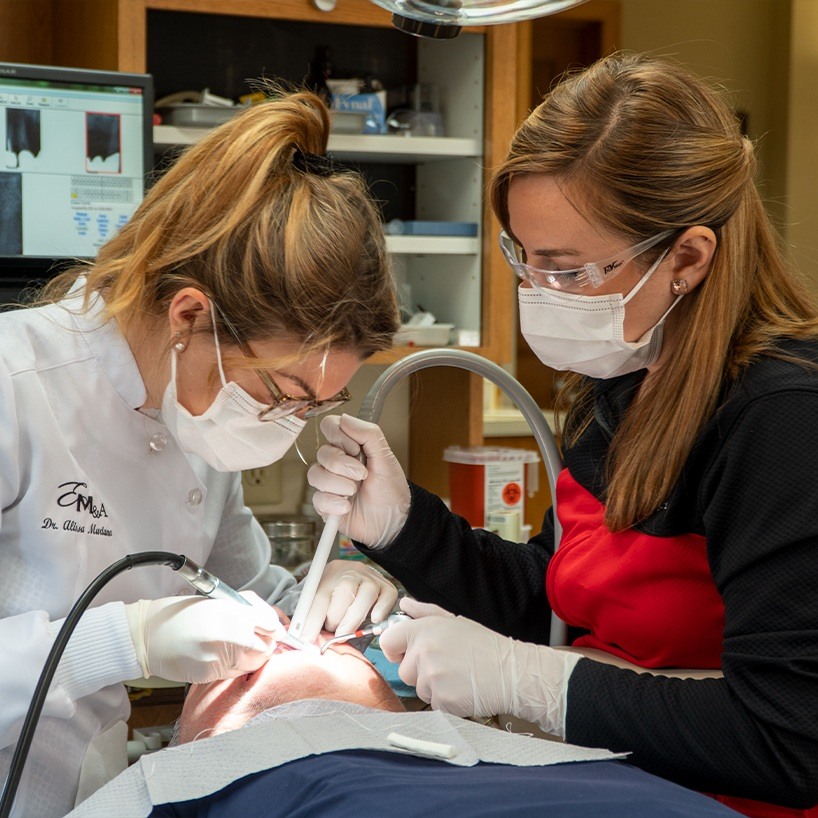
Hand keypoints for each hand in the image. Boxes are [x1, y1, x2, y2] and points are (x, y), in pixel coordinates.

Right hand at [125, 592, 282, 682]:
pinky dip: (235, 666)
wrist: (147, 635)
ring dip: (252, 656)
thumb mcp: (217, 600)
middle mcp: (223, 635)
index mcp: (226, 611)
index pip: (267, 624)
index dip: (275, 628)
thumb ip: (246, 609)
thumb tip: (272, 622)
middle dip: (267, 644)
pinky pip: (234, 673)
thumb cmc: (180, 614)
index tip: (276, 629)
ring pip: (252, 663)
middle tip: (260, 638)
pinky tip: (224, 656)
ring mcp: (215, 657)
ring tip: (238, 646)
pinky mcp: (208, 674)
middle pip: (264, 647)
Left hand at [300, 559, 397, 641]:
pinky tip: (374, 620)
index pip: (320, 597)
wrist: (356, 578)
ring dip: (354, 618)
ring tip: (346, 633)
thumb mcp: (321, 599)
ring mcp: (371, 578)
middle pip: (345, 590)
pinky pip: (388, 597)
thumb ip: (314, 616)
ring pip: (366, 594)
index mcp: (330, 575)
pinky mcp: (387, 586)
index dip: (313, 620)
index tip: (307, 639)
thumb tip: (307, 638)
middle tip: (332, 634)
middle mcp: (351, 572)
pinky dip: (381, 610)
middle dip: (336, 617)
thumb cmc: (336, 596)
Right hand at [308, 414, 409, 547]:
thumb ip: (369, 434)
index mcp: (349, 447)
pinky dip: (333, 503)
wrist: (394, 521)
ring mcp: (329, 484)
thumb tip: (344, 418)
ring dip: (338, 484)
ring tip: (355, 492)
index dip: (338, 436)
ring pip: (315, 474)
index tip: (356, 449)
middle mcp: (335, 463)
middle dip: (343, 465)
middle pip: (322, 452)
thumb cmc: (391, 489)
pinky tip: (347, 507)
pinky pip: (317, 499)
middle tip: (363, 475)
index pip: (329, 427)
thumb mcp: (386, 458)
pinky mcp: (325, 505)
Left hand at [379, 597, 574, 735]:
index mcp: (426, 629)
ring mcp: (432, 677)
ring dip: (433, 687)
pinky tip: (462, 690)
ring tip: (457, 677)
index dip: (395, 650)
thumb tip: (405, 604)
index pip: (389, 641)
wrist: (511, 672)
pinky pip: (432, 704)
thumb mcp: (455, 621)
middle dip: (419, 672)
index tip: (404, 654)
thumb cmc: (484, 645)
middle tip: (445, 666)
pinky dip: (445, 702)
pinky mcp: (441, 700)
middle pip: (403, 670)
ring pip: (418, 689)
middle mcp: (425, 651)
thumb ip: (425, 612)